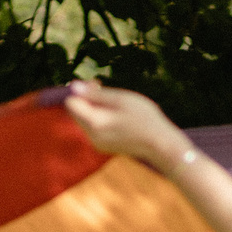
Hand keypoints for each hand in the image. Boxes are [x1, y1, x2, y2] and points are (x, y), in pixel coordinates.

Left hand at [62, 79, 192, 167]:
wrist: (160, 145)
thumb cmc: (144, 118)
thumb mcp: (120, 99)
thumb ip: (95, 94)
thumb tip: (73, 86)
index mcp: (94, 123)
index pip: (71, 103)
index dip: (81, 91)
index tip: (97, 84)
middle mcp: (91, 136)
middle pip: (76, 112)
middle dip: (87, 99)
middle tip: (106, 89)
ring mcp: (97, 144)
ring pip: (85, 120)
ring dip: (95, 108)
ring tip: (116, 103)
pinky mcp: (104, 147)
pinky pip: (94, 128)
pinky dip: (101, 118)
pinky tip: (118, 116)